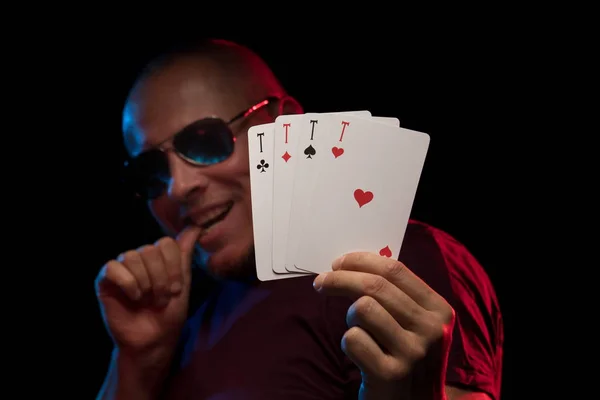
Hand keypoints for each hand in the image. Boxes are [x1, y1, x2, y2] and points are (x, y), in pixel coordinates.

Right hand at [95, 226, 200, 357]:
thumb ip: (185, 255)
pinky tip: (134, 297)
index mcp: (158, 257)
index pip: (166, 243)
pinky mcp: (105, 279)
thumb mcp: (183, 283)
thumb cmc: (169, 314)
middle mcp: (139, 258)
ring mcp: (122, 268)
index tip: (176, 289)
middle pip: (150, 250)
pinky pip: (114, 267)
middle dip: (160, 278)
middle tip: (162, 299)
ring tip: (147, 300)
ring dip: (145, 283)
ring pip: (133, 256)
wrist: (153, 340)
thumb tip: (196, 227)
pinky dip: (128, 283)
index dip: (173, 267)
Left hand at [313, 252, 454, 399]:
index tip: (337, 264)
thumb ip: (395, 293)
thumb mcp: (415, 323)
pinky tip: (360, 353)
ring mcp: (413, 353)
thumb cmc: (406, 355)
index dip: (359, 261)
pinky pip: (353, 339)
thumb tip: (351, 263)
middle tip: (321, 282)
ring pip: (363, 308)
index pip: (394, 270)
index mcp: (439, 310)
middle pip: (375, 286)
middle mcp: (431, 330)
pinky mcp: (391, 374)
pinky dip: (348, 343)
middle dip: (340, 279)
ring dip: (350, 317)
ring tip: (358, 330)